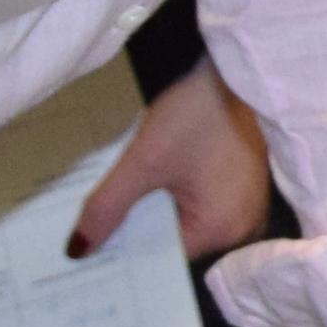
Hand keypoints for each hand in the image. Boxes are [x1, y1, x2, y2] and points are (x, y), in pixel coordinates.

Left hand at [70, 59, 272, 262]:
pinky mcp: (245, 185)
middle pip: (177, 243)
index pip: (163, 259)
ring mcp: (248, 205)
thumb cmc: (196, 113)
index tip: (91, 253)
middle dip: (139, 233)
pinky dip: (176, 199)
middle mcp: (243, 227)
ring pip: (188, 223)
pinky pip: (204, 206)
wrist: (231, 67)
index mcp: (222, 229)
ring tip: (119, 206)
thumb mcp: (143, 162)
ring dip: (156, 214)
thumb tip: (78, 250)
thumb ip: (108, 207)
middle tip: (96, 228)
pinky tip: (151, 185)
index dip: (127, 253)